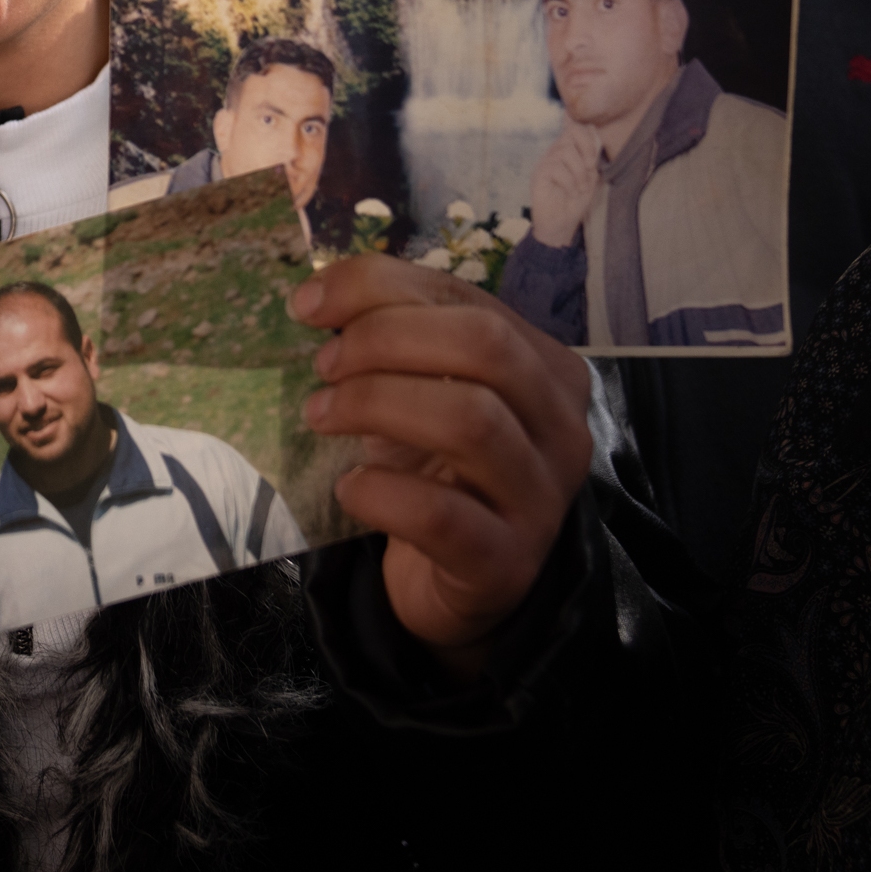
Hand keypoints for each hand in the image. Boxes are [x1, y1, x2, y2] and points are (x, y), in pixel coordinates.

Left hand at [292, 255, 592, 675]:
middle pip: (485, 346)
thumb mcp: (422, 389)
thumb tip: (317, 295)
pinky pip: (442, 514)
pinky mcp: (505, 562)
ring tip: (322, 415)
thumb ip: (391, 330)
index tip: (308, 304)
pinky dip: (382, 492)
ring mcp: (541, 498)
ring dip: (377, 404)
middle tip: (324, 365)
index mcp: (546, 368)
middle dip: (385, 340)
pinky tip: (350, 488)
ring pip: (470, 420)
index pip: (466, 297)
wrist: (459, 583)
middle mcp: (561, 427)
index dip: (378, 288)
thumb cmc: (437, 469)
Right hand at [527, 120, 602, 246]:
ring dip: (580, 173)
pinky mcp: (538, 174)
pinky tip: (570, 192)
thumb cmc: (576, 201)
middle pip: (572, 134)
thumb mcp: (589, 177)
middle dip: (588, 150)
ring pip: (566, 152)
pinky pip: (558, 169)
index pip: (572, 127)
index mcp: (567, 151)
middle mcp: (554, 152)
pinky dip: (570, 182)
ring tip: (580, 188)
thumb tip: (591, 132)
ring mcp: (545, 162)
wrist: (560, 225)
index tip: (579, 121)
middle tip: (590, 170)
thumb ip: (590, 157)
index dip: (579, 122)